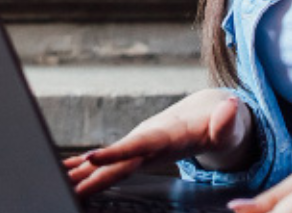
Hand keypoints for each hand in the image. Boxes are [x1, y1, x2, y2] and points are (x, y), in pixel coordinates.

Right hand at [63, 89, 253, 195]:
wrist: (211, 110)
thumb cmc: (224, 122)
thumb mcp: (232, 122)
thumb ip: (228, 120)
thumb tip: (231, 107)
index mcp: (167, 134)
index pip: (138, 144)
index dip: (116, 152)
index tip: (90, 157)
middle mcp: (147, 138)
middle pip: (116, 159)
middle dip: (90, 171)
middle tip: (65, 183)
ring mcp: (140, 146)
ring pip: (108, 162)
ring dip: (83, 172)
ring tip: (59, 181)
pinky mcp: (138, 153)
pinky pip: (111, 164)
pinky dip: (88, 169)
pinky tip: (70, 175)